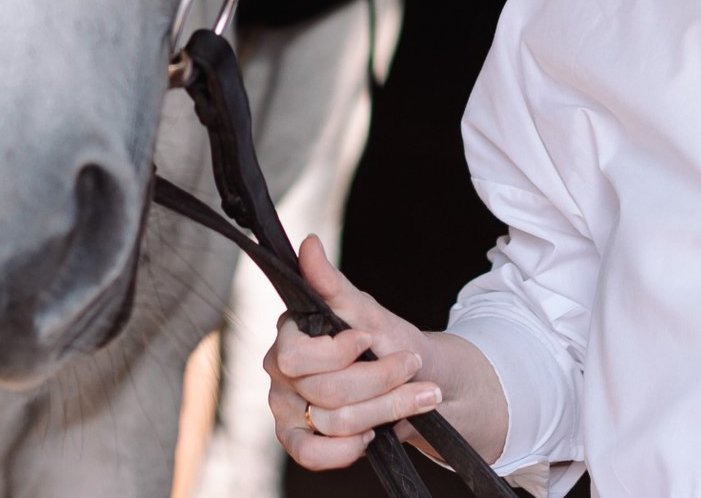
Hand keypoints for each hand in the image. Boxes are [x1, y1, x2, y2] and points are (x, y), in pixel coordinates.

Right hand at [263, 235, 441, 470]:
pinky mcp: (301, 440)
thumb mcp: (370, 313)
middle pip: (325, 391)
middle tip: (408, 366)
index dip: (340, 353)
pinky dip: (349, 449)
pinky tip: (374, 434)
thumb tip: (309, 245)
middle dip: (379, 381)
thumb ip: (333, 285)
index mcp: (290, 334)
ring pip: (335, 422)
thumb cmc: (391, 342)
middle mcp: (281, 372)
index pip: (297, 356)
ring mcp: (288, 408)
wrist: (419, 382)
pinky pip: (312, 455)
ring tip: (418, 395)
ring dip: (387, 409)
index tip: (371, 339)